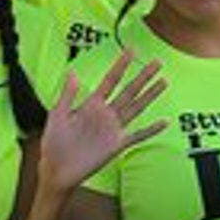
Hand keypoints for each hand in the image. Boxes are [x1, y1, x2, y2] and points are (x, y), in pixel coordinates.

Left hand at [37, 49, 168, 191]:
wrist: (57, 170)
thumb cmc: (54, 143)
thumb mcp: (57, 115)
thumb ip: (67, 95)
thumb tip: (73, 72)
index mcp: (91, 104)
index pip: (110, 80)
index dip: (120, 65)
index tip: (131, 50)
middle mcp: (106, 114)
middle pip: (129, 91)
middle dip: (143, 76)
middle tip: (157, 62)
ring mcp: (113, 129)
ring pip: (136, 108)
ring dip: (150, 95)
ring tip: (163, 82)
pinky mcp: (117, 145)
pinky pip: (137, 136)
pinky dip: (151, 130)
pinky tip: (164, 123)